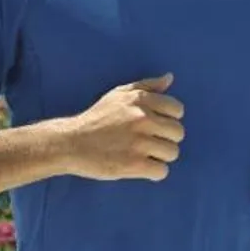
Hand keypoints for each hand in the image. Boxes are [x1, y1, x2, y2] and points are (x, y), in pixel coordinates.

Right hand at [62, 74, 185, 181]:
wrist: (71, 143)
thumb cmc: (96, 119)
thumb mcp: (118, 95)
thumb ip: (146, 86)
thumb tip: (170, 78)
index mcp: (141, 100)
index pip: (177, 110)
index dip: (168, 120)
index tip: (155, 126)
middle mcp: (143, 119)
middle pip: (178, 133)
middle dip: (165, 139)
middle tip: (148, 143)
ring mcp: (139, 142)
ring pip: (172, 153)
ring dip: (160, 157)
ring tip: (143, 155)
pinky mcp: (134, 164)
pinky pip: (162, 171)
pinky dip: (153, 172)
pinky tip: (141, 168)